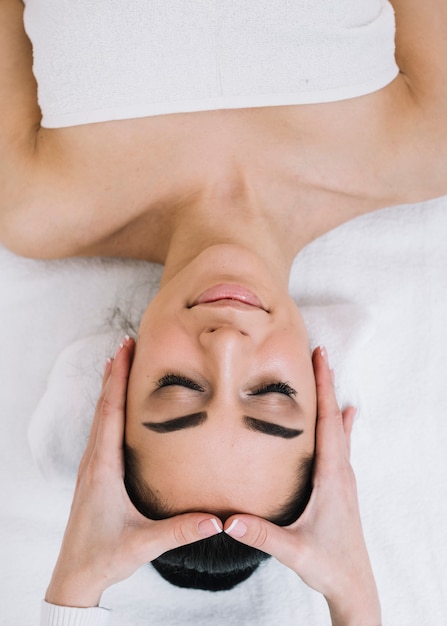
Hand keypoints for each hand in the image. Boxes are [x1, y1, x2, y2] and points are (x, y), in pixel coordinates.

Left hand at [45, 336, 221, 607]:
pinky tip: (118, 405)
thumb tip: (216, 519)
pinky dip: (109, 407)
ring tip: (122, 363)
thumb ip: (180, 530)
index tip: (125, 350)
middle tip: (128, 343)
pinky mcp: (95, 473)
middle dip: (115, 372)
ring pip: (101, 416)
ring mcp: (93, 466)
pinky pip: (101, 429)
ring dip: (111, 387)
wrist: (75, 574)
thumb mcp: (143, 544)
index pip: (111, 413)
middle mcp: (95, 461)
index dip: (118, 379)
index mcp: (104, 468)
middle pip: (104, 405)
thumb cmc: (104, 556)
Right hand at [225, 347, 380, 625]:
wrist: (354, 584)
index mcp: (331, 477)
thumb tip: (228, 520)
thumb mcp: (293, 551)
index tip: (320, 358)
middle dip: (327, 384)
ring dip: (332, 400)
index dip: (324, 389)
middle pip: (335, 417)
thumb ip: (261, 534)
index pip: (327, 423)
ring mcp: (344, 478)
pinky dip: (340, 423)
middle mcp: (341, 472)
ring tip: (327, 375)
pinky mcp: (341, 486)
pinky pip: (341, 444)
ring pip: (339, 429)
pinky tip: (345, 416)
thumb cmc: (328, 565)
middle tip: (320, 353)